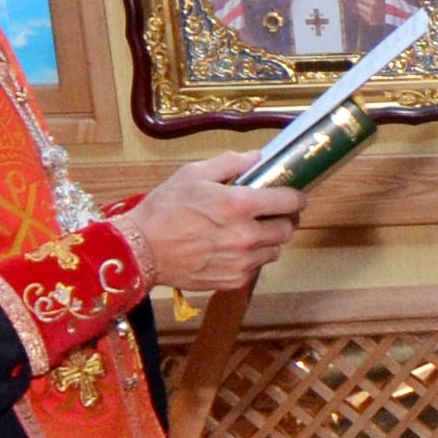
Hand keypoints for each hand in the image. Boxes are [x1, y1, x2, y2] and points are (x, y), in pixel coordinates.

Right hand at [122, 156, 306, 293]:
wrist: (140, 249)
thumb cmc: (164, 208)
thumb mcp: (193, 173)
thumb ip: (230, 162)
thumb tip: (258, 157)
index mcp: (239, 205)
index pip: (289, 202)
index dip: (296, 197)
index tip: (295, 196)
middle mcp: (246, 236)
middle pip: (288, 229)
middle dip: (285, 219)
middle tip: (273, 214)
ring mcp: (241, 262)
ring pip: (275, 251)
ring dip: (269, 240)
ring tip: (250, 231)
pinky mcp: (233, 280)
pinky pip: (256, 268)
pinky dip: (251, 258)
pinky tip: (233, 249)